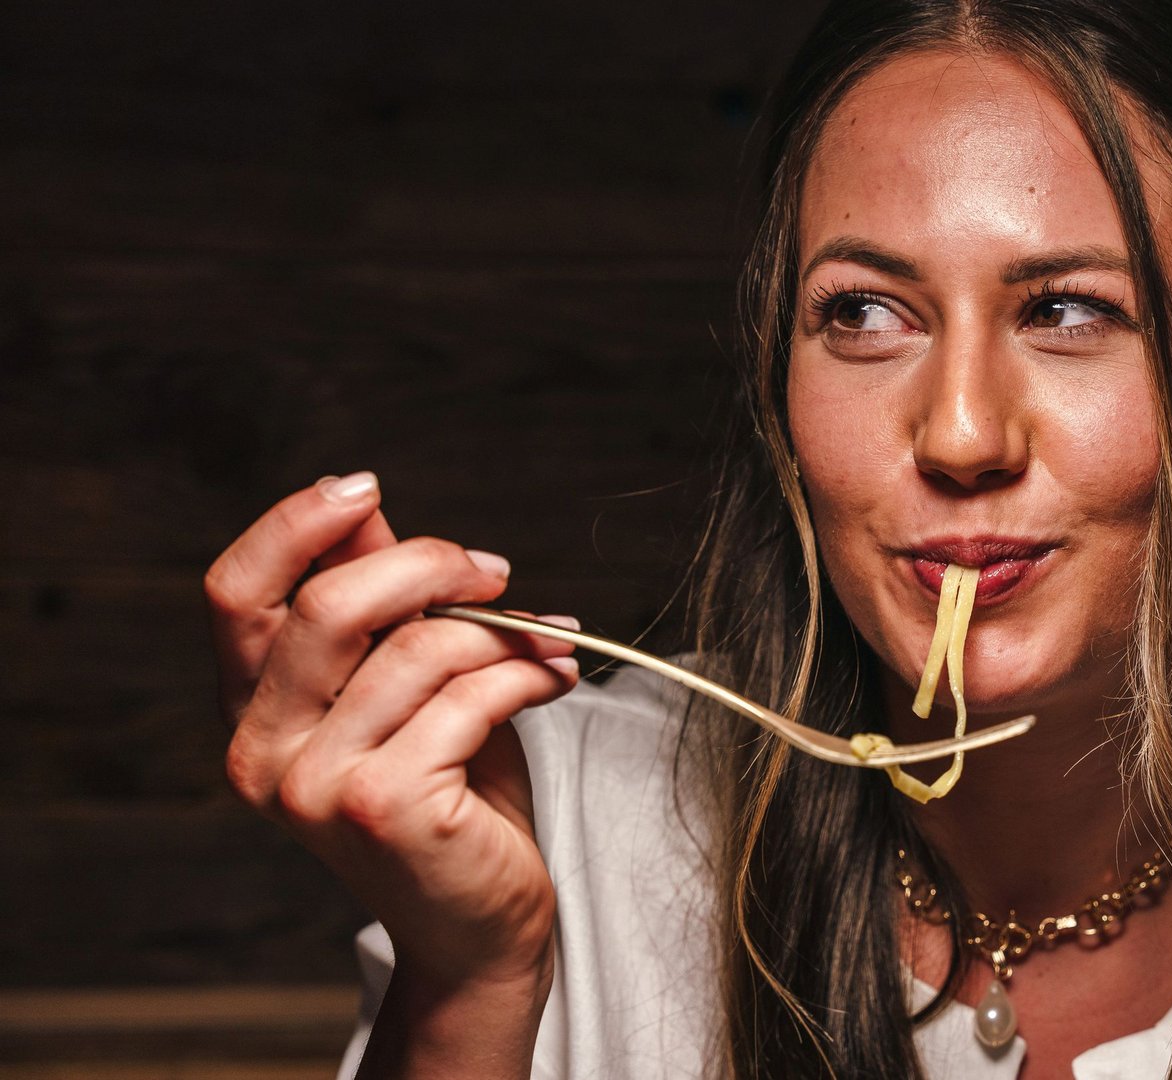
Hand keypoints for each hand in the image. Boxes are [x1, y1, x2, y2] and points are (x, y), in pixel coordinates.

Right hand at [205, 473, 576, 991]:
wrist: (480, 926)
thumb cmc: (450, 800)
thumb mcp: (406, 689)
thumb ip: (379, 609)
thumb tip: (365, 509)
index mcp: (253, 712)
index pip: (236, 592)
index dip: (295, 525)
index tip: (366, 488)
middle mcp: (264, 752)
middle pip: (331, 604)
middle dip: (431, 565)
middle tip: (497, 572)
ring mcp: (316, 787)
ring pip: (419, 650)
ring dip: (503, 630)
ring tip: (549, 638)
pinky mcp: (386, 806)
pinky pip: (468, 699)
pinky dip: (527, 676)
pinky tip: (554, 680)